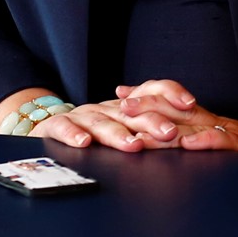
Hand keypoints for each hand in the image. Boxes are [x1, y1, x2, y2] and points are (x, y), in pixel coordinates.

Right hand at [0, 86, 171, 152]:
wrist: (47, 125)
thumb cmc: (92, 129)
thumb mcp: (122, 125)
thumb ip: (149, 125)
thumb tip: (188, 133)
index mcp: (123, 105)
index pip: (150, 91)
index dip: (170, 93)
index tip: (190, 104)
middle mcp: (105, 107)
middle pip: (131, 112)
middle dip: (151, 122)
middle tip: (169, 133)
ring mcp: (81, 117)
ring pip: (101, 124)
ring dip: (118, 134)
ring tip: (133, 145)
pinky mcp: (54, 127)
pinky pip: (63, 128)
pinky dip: (73, 135)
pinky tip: (84, 144)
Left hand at [115, 80, 237, 156]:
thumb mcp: (217, 140)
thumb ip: (192, 135)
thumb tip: (160, 134)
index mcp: (207, 121)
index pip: (174, 103)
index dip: (147, 96)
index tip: (120, 93)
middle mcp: (216, 122)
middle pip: (179, 109)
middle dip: (149, 105)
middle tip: (123, 104)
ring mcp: (230, 133)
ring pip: (197, 125)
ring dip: (170, 124)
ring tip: (146, 126)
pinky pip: (226, 143)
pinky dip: (208, 142)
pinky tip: (190, 144)